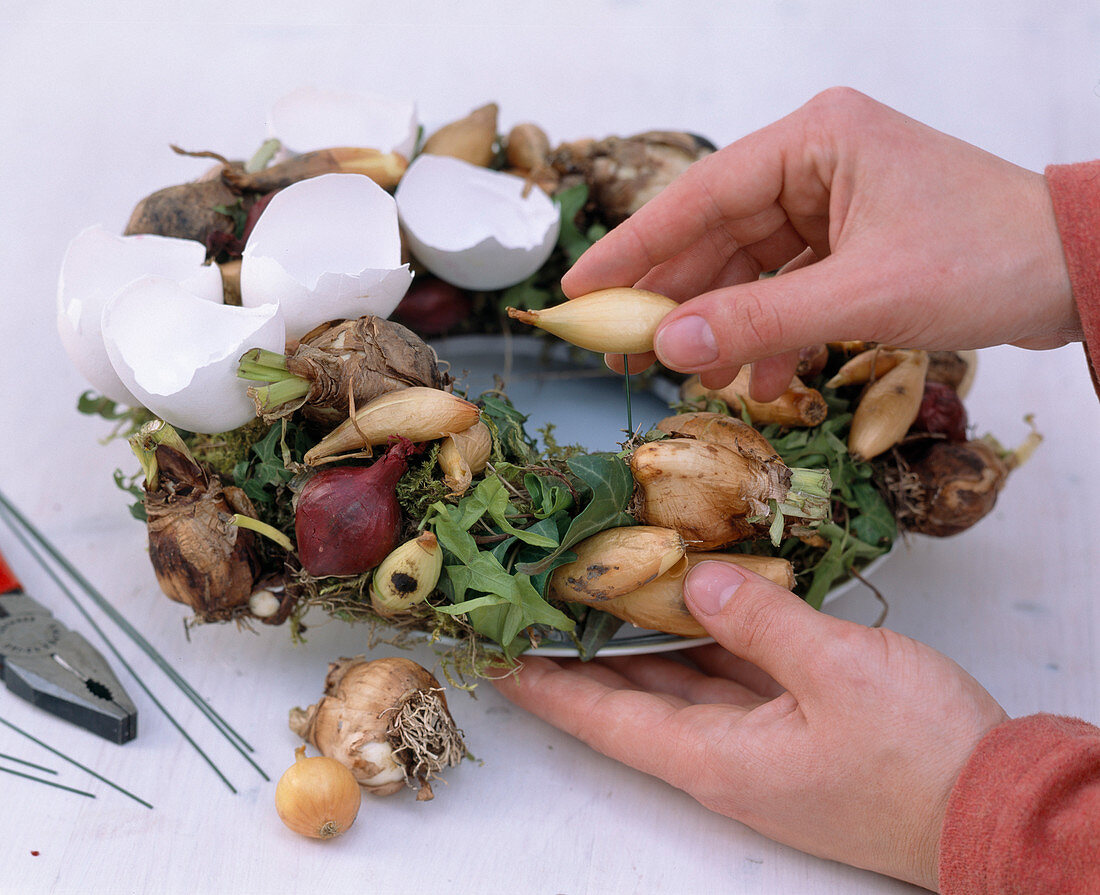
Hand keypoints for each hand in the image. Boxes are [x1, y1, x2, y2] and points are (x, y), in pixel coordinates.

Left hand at [493, 562, 1008, 890]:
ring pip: (679, 681)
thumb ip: (758, 619)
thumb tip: (695, 577)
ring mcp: (758, 741)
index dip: (546, 685)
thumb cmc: (918, 757)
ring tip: (597, 588)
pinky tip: (689, 598)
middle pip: (632, 695)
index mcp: (714, 757)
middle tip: (539, 600)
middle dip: (583, 650)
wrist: (996, 805)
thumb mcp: (837, 672)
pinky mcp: (793, 725)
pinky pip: (728, 674)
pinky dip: (703, 637)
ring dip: (640, 639)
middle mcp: (723, 754)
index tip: (495, 656)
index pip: (603, 716)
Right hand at [560, 87, 1078, 398]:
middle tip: (618, 350)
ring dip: (724, 326)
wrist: (1074, 273)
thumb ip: (760, 321)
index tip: (580, 289)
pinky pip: (788, 289)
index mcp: (813, 140)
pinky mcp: (851, 242)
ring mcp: (833, 204)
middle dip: (674, 299)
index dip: (634, 248)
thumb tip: (667, 344)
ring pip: (750, 270)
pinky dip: (771, 334)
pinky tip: (761, 378)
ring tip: (688, 376)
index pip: (699, 196)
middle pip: (717, 236)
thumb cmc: (984, 258)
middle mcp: (815, 163)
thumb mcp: (862, 293)